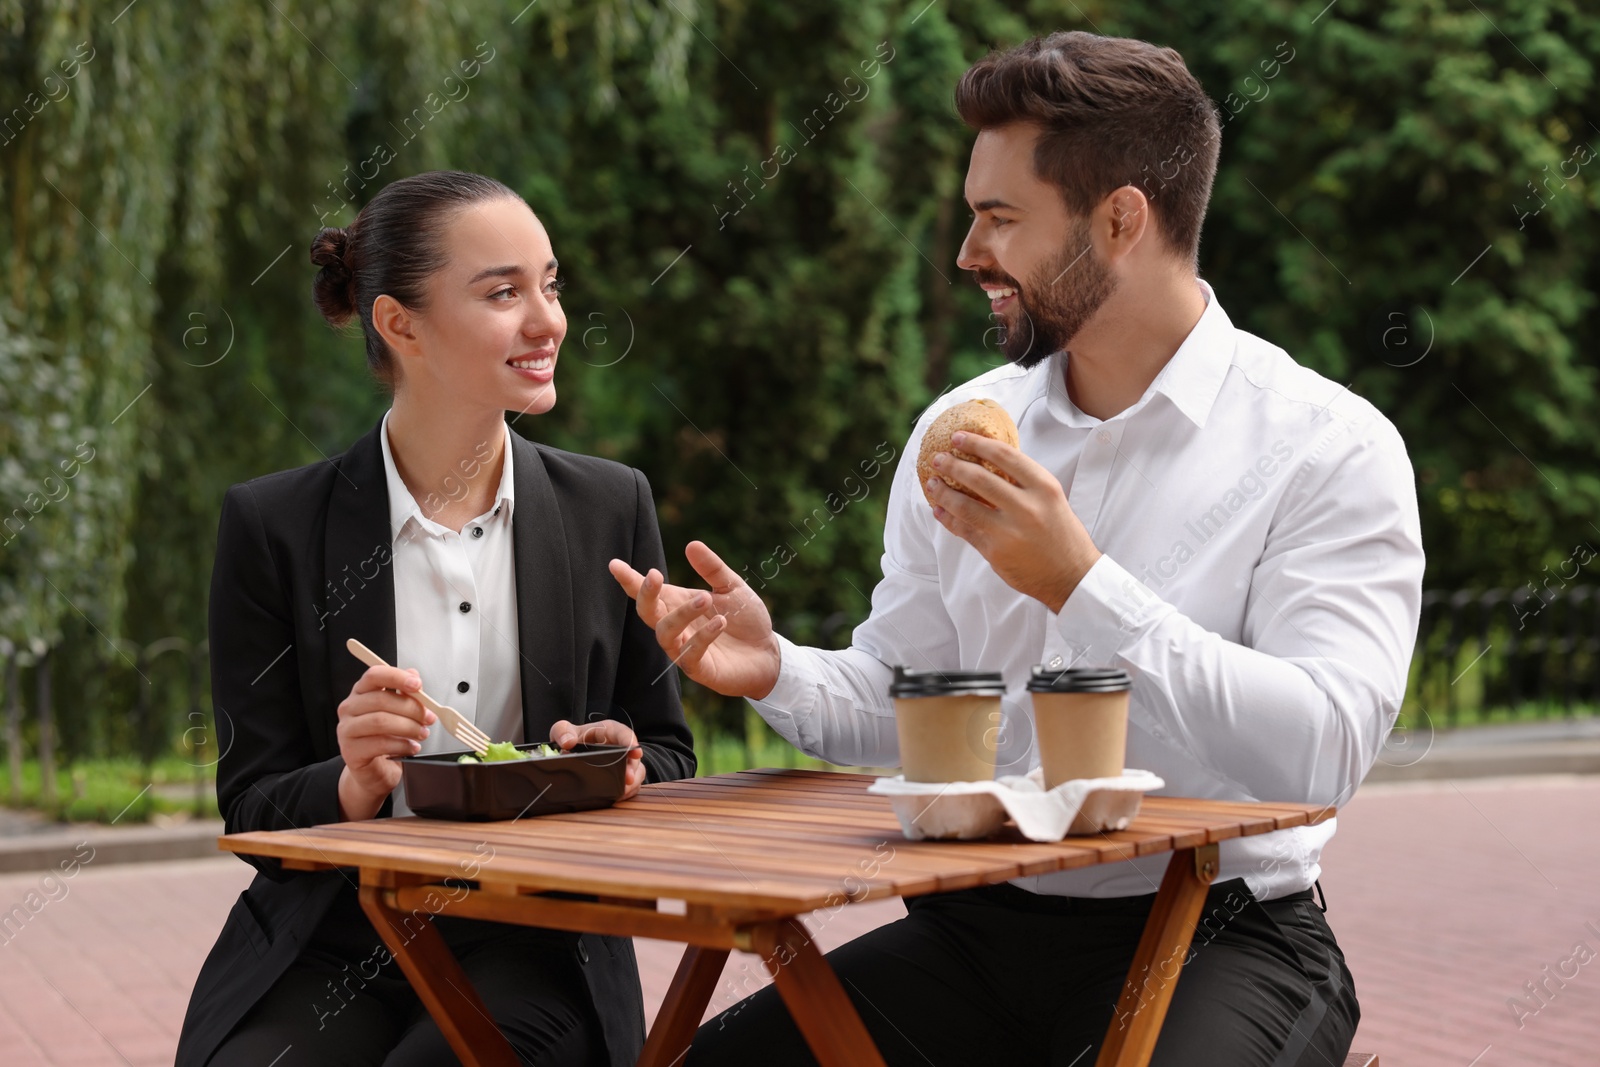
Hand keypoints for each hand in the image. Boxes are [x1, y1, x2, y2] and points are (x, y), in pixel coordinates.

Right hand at [335, 665, 436, 820]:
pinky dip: (402, 745)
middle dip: (411, 708)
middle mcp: (349, 708)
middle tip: (428, 717)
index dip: (397, 677)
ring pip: (381, 721)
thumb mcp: (398, 712)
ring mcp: (347, 730)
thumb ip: (404, 693)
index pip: (374, 675)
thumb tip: (414, 675)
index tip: (418, 685)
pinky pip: (380, 744)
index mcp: (361, 693)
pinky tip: (412, 747)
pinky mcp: (350, 751)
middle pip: (381, 699)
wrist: (374, 771)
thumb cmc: (386, 738)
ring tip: (422, 733)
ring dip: (409, 727)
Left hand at [550, 718, 646, 799]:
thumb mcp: (563, 731)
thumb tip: (568, 742)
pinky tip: (618, 796)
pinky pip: (632, 785)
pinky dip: (627, 792)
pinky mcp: (623, 775)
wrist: (572, 752)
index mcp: (607, 731)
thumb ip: (562, 732)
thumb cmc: (572, 739)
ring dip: (631, 783)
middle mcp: (619, 746)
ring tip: (621, 792)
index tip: (635, 751)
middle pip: (632, 756)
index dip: (630, 741)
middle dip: (632, 768)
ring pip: (636, 772)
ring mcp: (623, 762)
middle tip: (627, 779)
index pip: (622, 733)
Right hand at [608, 540, 782, 698]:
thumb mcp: (733, 587)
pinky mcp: (699, 668)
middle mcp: (677, 627)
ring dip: (682, 613)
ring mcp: (684, 649)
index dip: (629, 580)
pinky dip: (703, 636)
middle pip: (647, 612)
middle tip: (655, 575)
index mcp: (679, 604)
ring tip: (705, 598)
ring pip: (665, 632)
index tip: (614, 564)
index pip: (648, 593)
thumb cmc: (745, 620)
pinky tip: (720, 622)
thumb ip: (712, 568)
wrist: (768, 654)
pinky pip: (690, 654)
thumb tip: (691, 544)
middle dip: (646, 594)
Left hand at [925, 431, 1101, 612]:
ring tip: (932, 483)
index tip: (958, 437)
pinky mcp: (995, 552)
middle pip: (980, 479)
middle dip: (953, 465)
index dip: (977, 443)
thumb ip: (1025, 482)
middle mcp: (1027, 507)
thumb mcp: (1052, 499)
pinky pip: (965, 530)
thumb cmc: (1061, 533)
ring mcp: (1009, 531)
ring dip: (944, 493)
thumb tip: (988, 460)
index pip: (1005, 456)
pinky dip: (949, 519)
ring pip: (966, 506)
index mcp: (1044, 487)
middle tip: (938, 458)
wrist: (1072, 575)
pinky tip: (939, 510)